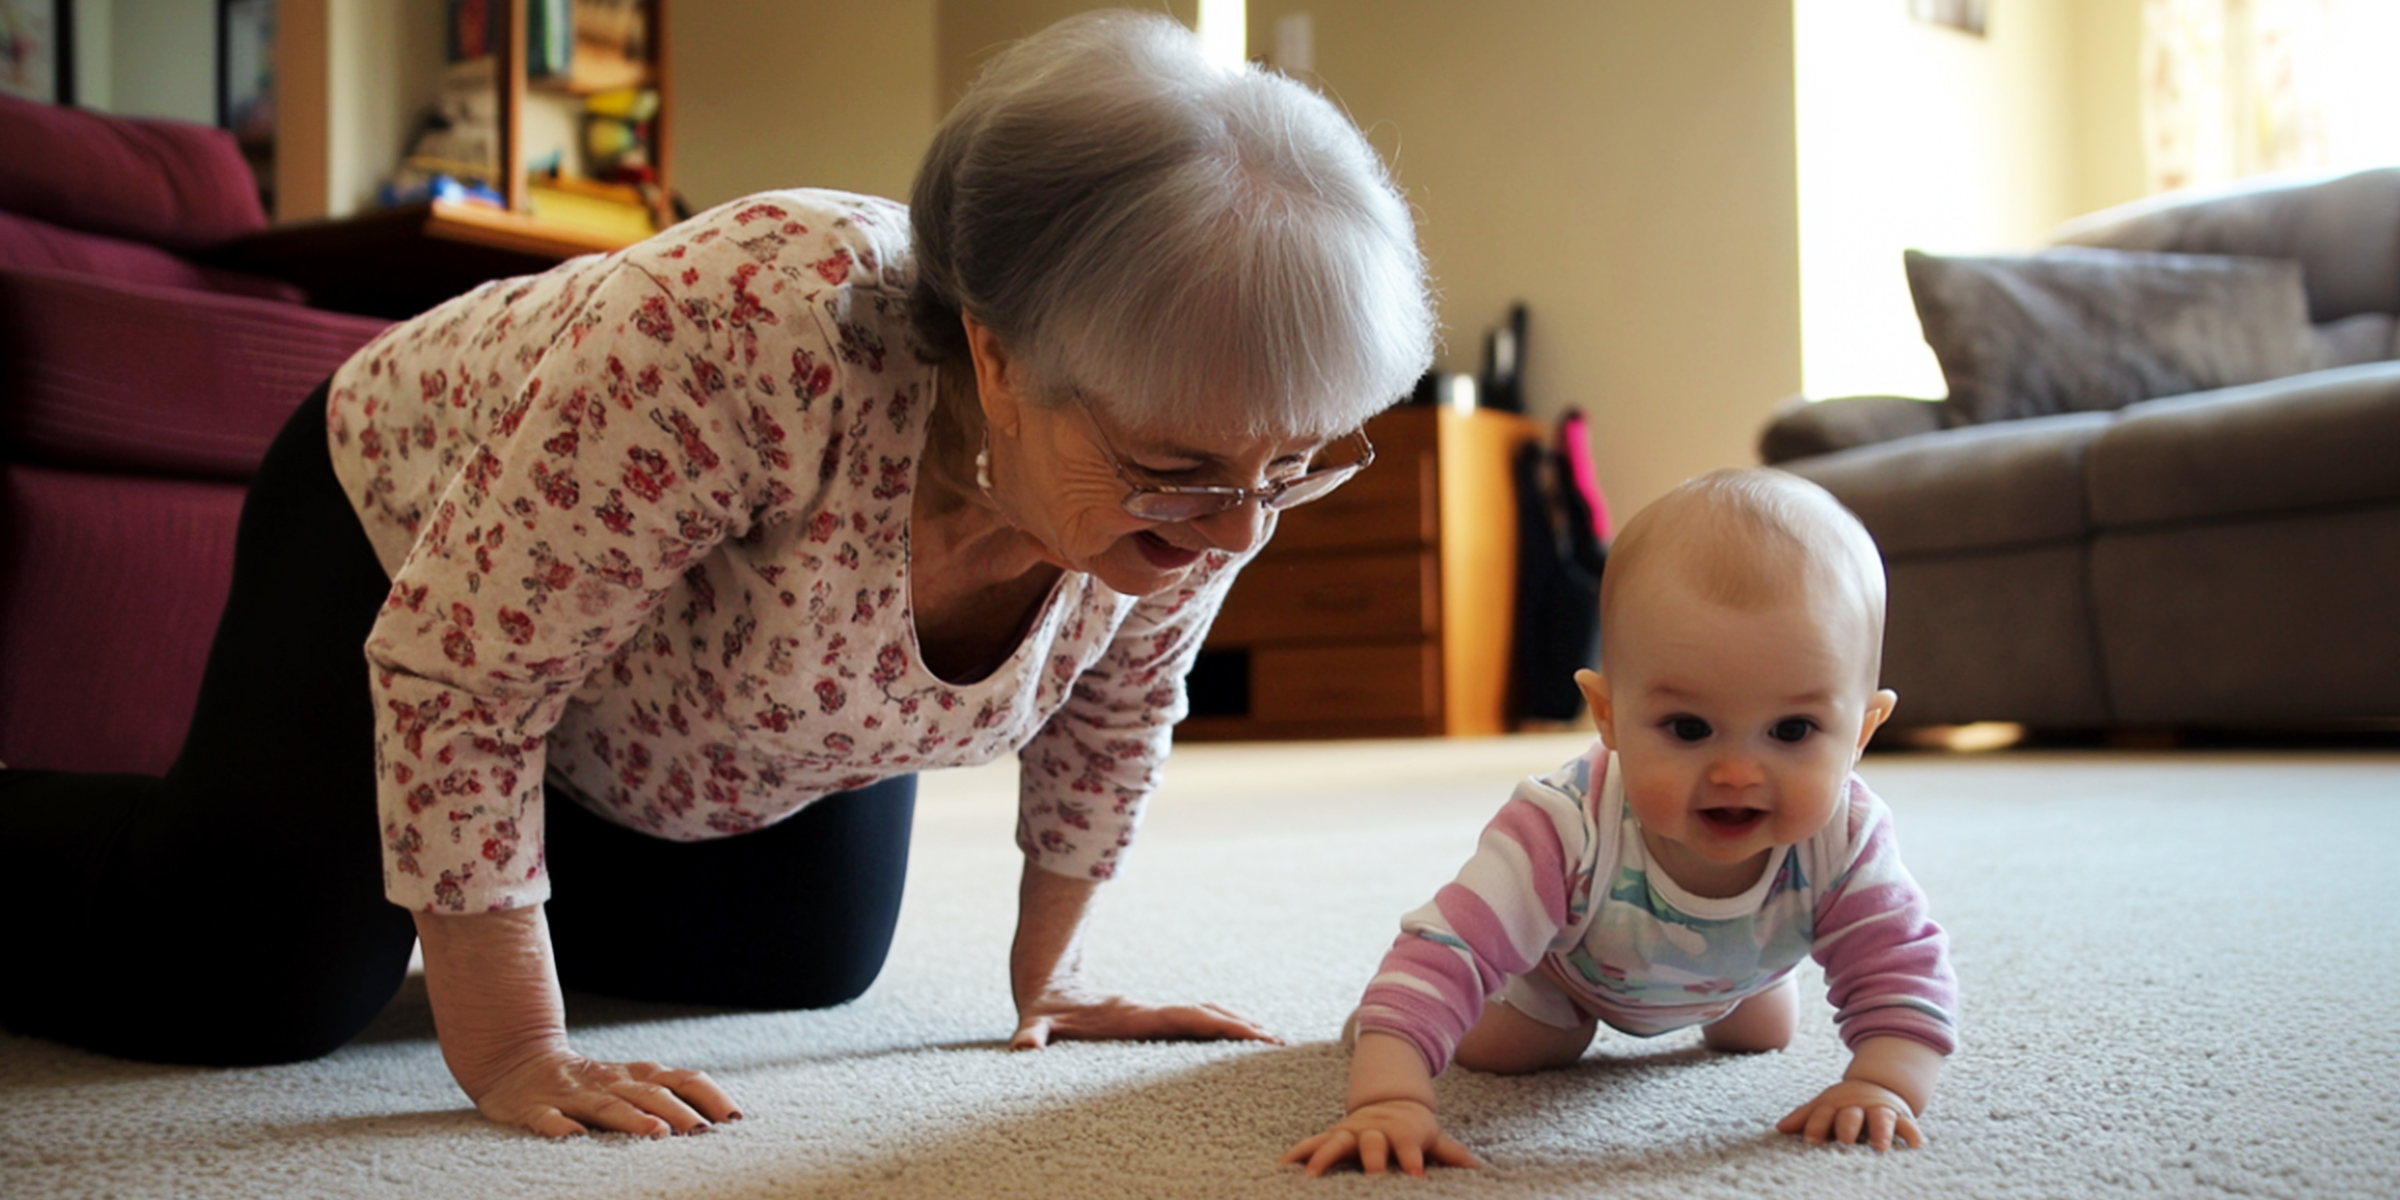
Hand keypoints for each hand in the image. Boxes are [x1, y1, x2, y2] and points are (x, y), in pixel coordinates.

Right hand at [467, 1042, 740, 1137]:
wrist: (518, 1061)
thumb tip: (723, 1122)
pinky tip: (575, 1138)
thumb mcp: (633, 1083)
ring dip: (633, 1119)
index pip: (684, 1080)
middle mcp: (612, 1082)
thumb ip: (670, 1097)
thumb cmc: (590, 1082)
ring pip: (608, 1106)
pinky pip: (549, 1119)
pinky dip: (562, 1128)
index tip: (734, 1119)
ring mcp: (574, 1095)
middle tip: (702, 1133)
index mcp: (639, 1076)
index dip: (710, 1097)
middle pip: (651, 1094)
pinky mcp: (536, 1109)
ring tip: (656, 1133)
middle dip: (678, 1112)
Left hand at [1011, 981, 1278, 1049]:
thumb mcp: (1034, 1023)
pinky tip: (1236, 1039)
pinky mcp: (1151, 1019)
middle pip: (1206, 1014)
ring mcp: (1153, 1014)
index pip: (1186, 1019)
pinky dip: (1220, 1027)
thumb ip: (1030, 1035)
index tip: (1252, 1032)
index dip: (1220, 1025)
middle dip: (1242, 1026)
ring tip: (1271, 1040)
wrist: (1047, 982)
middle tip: (1279, 1042)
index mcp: (1135, 1016)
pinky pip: (1194, 1022)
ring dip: (1237, 1025)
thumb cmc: (1044, 1011)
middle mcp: (1150, 1012)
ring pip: (1204, 1014)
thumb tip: (1024, 1048)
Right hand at [1281, 1099, 1480, 1176]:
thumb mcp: (1435, 1136)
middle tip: (1370, 1176)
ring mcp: (1351, 1132)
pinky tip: (1283, 1167)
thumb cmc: (1415, 1127)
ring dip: (1324, 1157)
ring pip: (1336, 1142)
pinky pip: (1313, 1143)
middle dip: (1370, 1159)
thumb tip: (1480, 1169)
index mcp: (1403, 1131)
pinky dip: (1299, 1153)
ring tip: (1311, 1175)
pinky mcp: (1334, 1135)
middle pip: (1371, 1144)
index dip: (1412, 1161)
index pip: (1409, 1147)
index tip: (1416, 1176)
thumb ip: (1452, 1154)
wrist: (1391, 1101)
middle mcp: (1374, 1130)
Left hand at [1776, 1079, 1923, 1150]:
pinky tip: (1915, 1146)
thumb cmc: (1844, 1106)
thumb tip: (1780, 1128)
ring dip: (1880, 1131)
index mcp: (1835, 1105)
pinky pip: (1909, 1125)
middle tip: (1845, 1141)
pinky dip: (1912, 1134)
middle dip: (1848, 1126)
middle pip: (1851, 1115)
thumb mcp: (1824, 1106)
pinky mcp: (1902, 1118)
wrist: (1876, 1087)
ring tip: (1879, 1146)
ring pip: (1881, 1118)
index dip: (1816, 1126)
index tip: (1811, 1142)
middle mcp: (1858, 1107)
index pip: (1823, 1114)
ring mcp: (1881, 1112)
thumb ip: (1805, 1117)